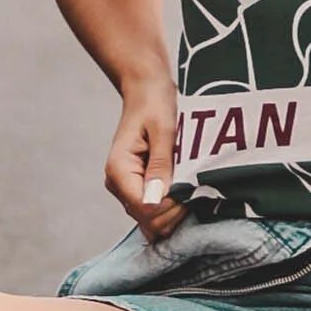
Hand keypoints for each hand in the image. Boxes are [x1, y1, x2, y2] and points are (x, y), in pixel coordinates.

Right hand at [106, 87, 185, 240]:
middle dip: (174, 209)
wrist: (146, 91)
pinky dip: (172, 206)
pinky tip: (184, 191)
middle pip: (148, 219)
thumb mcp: (163, 130)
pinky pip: (155, 210)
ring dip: (175, 207)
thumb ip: (160, 165)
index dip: (170, 206)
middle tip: (193, 185)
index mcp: (118, 170)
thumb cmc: (154, 104)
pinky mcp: (138, 188)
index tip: (190, 189)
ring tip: (189, 184)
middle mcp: (118, 184)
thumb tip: (156, 199)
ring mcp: (127, 189)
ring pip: (153, 219)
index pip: (144, 208)